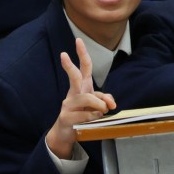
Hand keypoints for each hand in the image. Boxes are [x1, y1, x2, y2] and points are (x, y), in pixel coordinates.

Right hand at [46, 40, 116, 158]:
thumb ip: (104, 100)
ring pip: (86, 98)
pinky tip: (93, 119)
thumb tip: (110, 103)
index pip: (84, 67)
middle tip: (63, 54)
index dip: (82, 53)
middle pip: (74, 77)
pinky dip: (93, 117)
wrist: (67, 133)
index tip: (78, 40)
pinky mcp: (66, 117)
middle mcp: (73, 92)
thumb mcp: (96, 105)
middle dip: (69, 65)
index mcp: (82, 86)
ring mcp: (68, 104)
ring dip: (98, 105)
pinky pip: (84, 114)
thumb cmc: (82, 114)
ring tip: (103, 111)